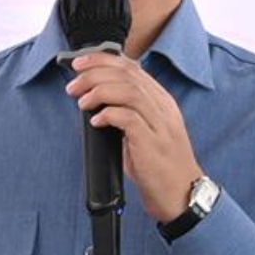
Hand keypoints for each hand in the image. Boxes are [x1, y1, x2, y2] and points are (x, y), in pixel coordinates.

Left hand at [66, 54, 202, 221]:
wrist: (180, 194)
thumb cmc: (158, 164)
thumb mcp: (142, 130)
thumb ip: (124, 112)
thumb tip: (91, 99)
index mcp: (160, 100)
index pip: (131, 67)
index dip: (102, 61)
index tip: (79, 64)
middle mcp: (162, 107)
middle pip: (127, 75)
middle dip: (94, 74)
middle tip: (73, 86)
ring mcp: (160, 124)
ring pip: (129, 91)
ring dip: (99, 92)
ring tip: (82, 103)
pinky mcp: (152, 142)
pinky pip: (129, 118)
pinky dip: (109, 115)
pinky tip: (96, 121)